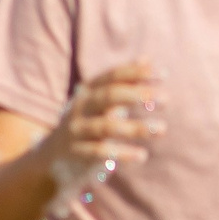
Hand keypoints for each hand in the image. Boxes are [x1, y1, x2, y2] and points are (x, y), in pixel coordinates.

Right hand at [45, 62, 162, 182]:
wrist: (51, 159)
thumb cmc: (86, 123)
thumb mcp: (101, 101)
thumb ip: (123, 83)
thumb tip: (148, 59)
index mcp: (88, 91)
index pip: (113, 76)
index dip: (138, 72)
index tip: (165, 74)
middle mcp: (80, 107)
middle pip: (109, 96)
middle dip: (138, 95)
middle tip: (167, 99)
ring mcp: (76, 130)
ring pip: (106, 126)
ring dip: (136, 127)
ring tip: (163, 128)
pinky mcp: (76, 153)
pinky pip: (101, 152)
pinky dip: (123, 153)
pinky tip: (143, 155)